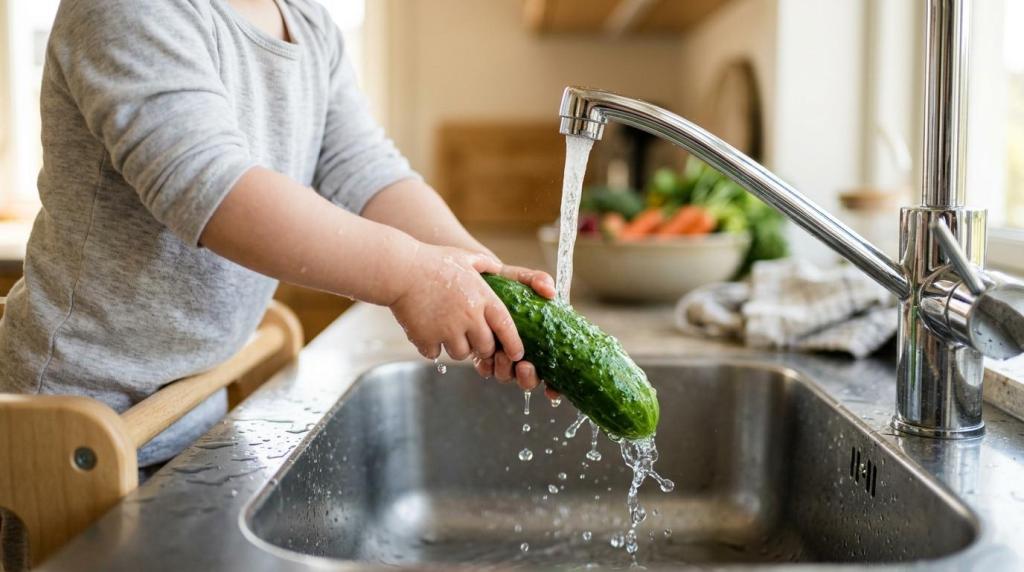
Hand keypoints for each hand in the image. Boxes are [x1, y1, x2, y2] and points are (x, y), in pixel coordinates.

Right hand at [388, 247, 558, 398]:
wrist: (401, 269)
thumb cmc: (433, 261)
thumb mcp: (465, 256)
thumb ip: (485, 264)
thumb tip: (498, 267)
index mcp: (483, 299)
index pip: (507, 328)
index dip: (514, 344)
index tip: (516, 353)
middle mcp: (469, 317)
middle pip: (485, 348)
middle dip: (482, 347)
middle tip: (474, 340)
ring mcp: (447, 330)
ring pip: (461, 354)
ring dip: (457, 348)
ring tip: (448, 333)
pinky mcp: (426, 338)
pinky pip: (434, 355)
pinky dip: (432, 348)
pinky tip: (428, 333)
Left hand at [470, 265, 561, 400]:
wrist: (471, 282)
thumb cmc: (500, 282)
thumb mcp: (520, 278)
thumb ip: (537, 280)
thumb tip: (550, 291)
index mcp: (539, 340)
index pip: (553, 369)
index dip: (555, 386)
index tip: (553, 389)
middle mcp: (523, 351)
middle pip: (530, 379)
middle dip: (528, 378)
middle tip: (524, 365)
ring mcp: (502, 354)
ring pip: (507, 376)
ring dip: (506, 371)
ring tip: (501, 354)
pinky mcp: (482, 354)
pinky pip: (486, 370)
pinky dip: (487, 367)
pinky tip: (486, 358)